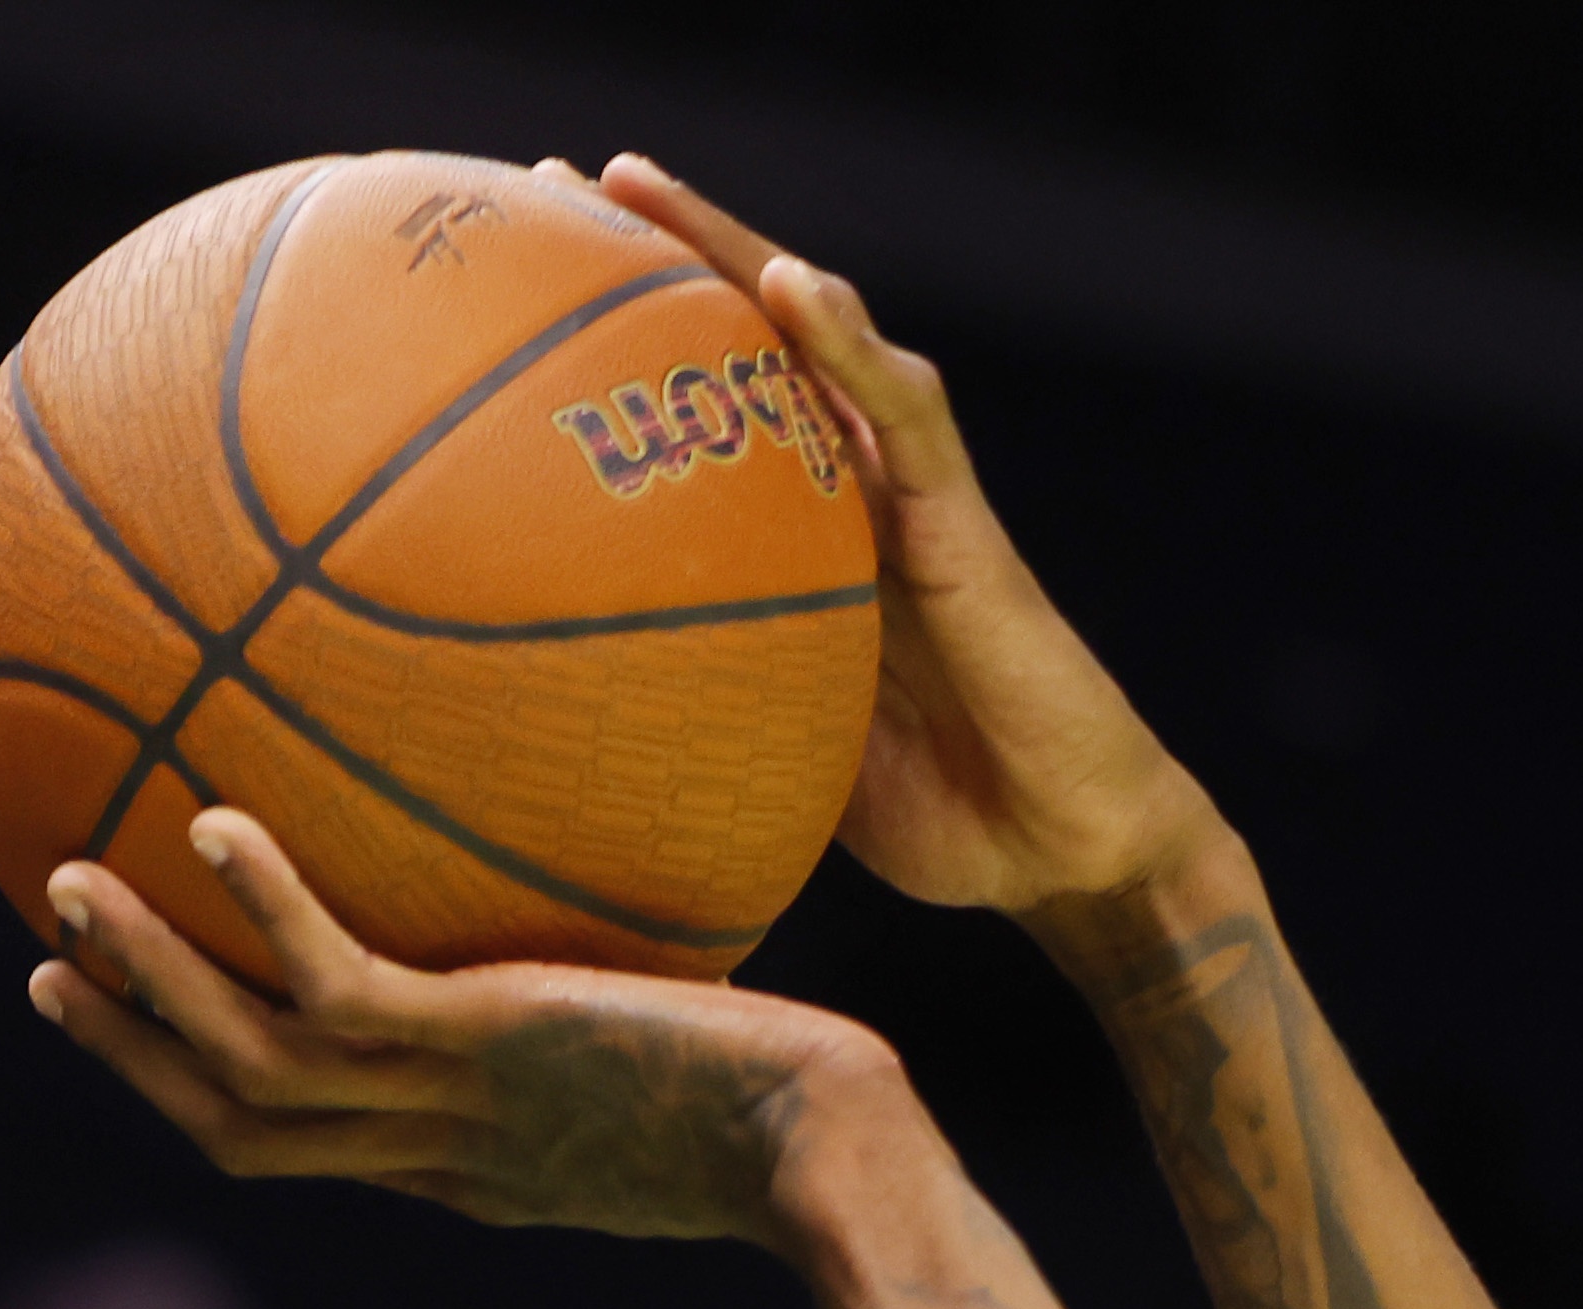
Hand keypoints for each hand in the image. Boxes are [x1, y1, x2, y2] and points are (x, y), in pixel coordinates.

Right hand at [31, 809, 907, 1244]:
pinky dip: (268, 910)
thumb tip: (622, 937)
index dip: (212, 1090)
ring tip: (64, 888)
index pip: (311, 1143)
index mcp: (471, 1165)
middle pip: (241, 1124)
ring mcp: (453, 1104)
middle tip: (42, 972)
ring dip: (149, 983)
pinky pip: (342, 986)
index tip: (147, 1029)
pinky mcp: (485, 1052)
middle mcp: (440, 1149)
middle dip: (137, 1058)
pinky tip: (212, 823)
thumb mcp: (688, 1068)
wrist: (837, 1158)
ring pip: (253, 1065)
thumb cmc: (803, 1118)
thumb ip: (625, 1026)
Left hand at [572, 154, 1223, 920]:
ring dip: (731, 255)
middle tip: (549, 183)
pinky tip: (793, 287)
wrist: (1067, 851)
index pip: (704, 414)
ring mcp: (912, 499)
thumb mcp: (785, 761)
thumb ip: (704, 718)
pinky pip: (909, 418)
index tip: (515, 288)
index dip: (619, 350)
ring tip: (638, 187)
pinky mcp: (968, 526)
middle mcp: (852, 496)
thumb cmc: (939, 820)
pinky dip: (852, 346)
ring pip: (819, 343)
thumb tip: (568, 752)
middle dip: (655, 259)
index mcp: (802, 542)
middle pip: (745, 344)